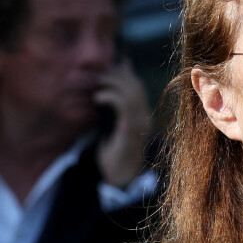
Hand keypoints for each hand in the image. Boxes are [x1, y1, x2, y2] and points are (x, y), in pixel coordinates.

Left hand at [94, 58, 152, 187]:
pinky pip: (123, 105)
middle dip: (118, 74)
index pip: (137, 87)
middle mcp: (144, 117)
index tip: (113, 64)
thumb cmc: (114, 155)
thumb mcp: (112, 130)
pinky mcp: (131, 129)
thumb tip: (102, 94)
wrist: (121, 178)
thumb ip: (111, 114)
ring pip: (132, 92)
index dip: (126, 73)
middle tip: (100, 72)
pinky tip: (97, 98)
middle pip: (136, 86)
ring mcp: (140, 123)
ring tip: (97, 83)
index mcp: (141, 116)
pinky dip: (110, 96)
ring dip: (113, 83)